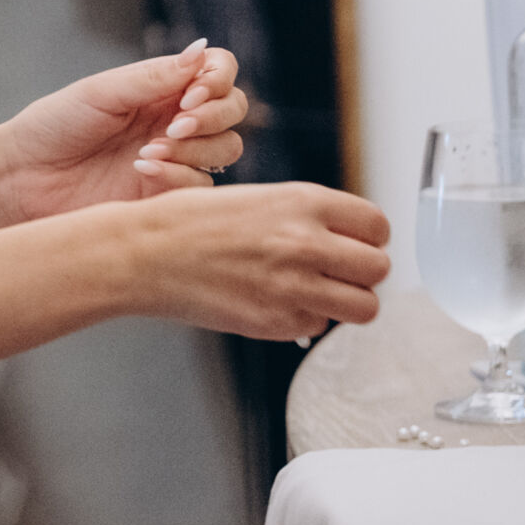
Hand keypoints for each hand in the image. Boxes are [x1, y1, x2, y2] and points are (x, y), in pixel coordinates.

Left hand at [0, 41, 247, 220]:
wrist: (23, 177)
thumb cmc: (53, 126)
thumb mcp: (102, 93)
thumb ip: (154, 76)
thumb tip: (202, 49)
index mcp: (161, 87)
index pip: (218, 71)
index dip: (218, 80)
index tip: (191, 94)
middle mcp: (174, 119)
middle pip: (233, 110)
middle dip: (214, 116)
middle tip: (174, 126)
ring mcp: (175, 158)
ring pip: (226, 149)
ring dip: (196, 148)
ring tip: (147, 152)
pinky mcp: (166, 195)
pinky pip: (201, 187)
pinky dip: (178, 176)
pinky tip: (142, 171)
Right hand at [128, 180, 390, 340]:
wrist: (145, 252)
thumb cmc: (191, 222)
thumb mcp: (258, 198)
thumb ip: (306, 216)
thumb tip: (345, 239)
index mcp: (304, 202)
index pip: (377, 225)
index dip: (368, 238)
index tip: (355, 244)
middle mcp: (307, 242)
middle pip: (378, 268)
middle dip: (361, 273)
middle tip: (337, 273)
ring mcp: (294, 285)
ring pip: (364, 306)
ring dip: (346, 303)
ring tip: (318, 295)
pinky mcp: (277, 322)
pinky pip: (318, 327)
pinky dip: (304, 320)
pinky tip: (275, 304)